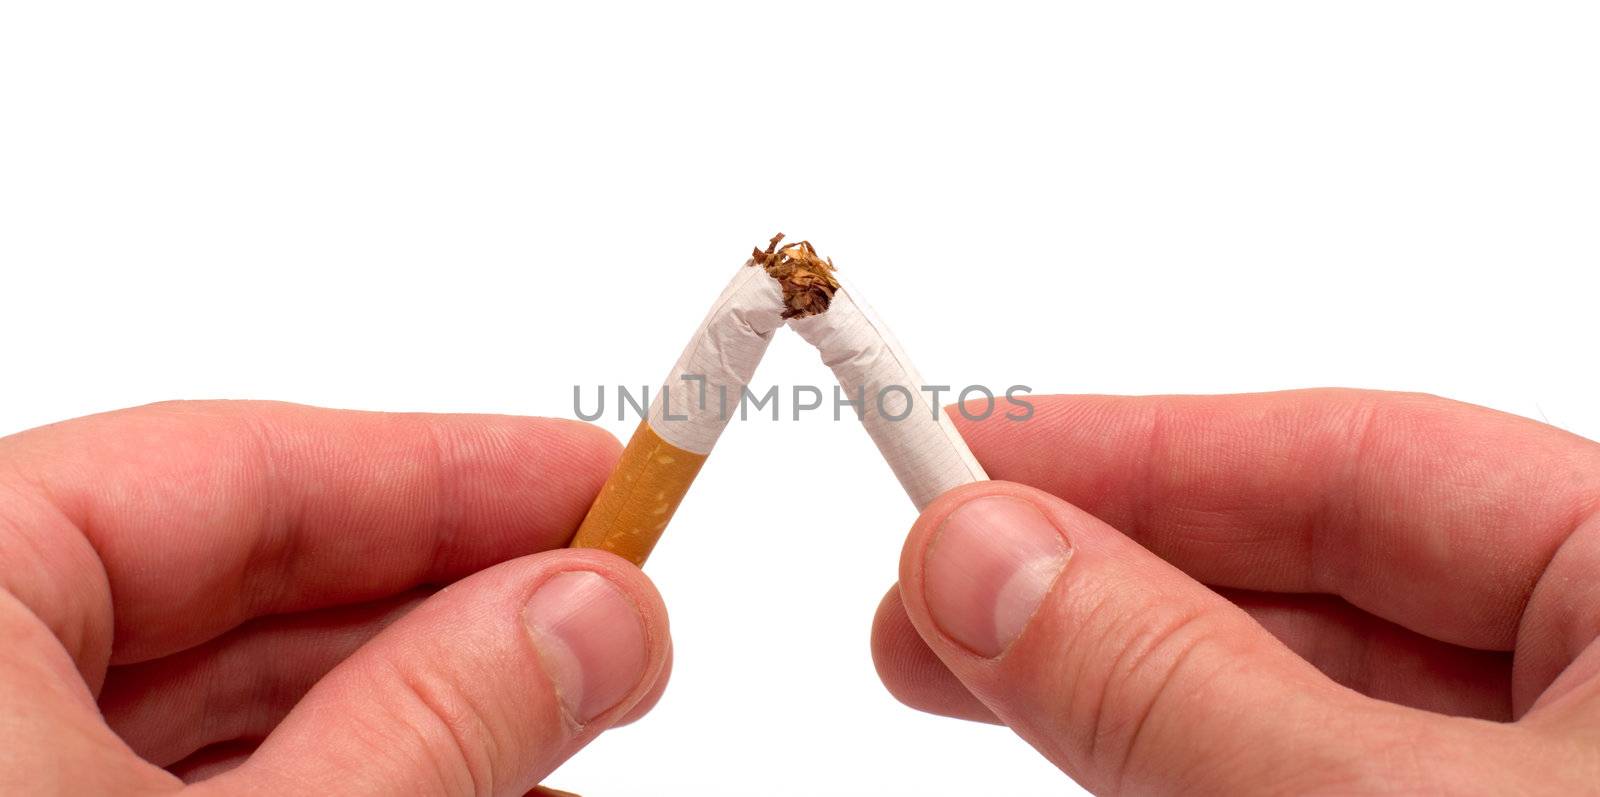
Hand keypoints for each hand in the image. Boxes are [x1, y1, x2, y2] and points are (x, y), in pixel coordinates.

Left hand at [0, 402, 668, 794]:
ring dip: (414, 715)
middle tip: (607, 625)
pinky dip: (330, 788)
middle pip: (235, 585)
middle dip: (447, 612)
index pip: (230, 466)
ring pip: (217, 702)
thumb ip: (427, 722)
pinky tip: (464, 793)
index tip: (604, 485)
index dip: (452, 474)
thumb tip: (590, 611)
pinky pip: (175, 786)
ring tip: (560, 730)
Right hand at [874, 390, 1599, 793]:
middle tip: (930, 591)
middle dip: (1102, 578)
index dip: (1138, 449)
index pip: (1363, 457)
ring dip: (1126, 681)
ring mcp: (1565, 778)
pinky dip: (1192, 764)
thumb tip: (983, 556)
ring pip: (1308, 697)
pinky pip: (1327, 783)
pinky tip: (1094, 743)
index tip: (962, 450)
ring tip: (970, 671)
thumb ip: (1187, 689)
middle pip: (1316, 578)